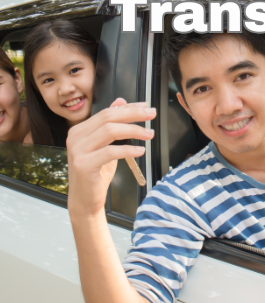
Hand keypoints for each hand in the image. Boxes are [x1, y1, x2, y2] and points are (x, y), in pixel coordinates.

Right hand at [67, 98, 155, 220]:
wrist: (85, 200)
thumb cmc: (96, 173)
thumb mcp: (105, 146)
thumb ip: (111, 125)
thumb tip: (120, 102)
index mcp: (80, 130)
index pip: (107, 112)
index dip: (128, 108)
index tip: (146, 106)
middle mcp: (75, 137)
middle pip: (108, 118)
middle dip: (133, 114)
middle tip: (151, 115)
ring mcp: (78, 150)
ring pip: (109, 131)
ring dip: (134, 130)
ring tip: (150, 134)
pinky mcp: (84, 164)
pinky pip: (110, 152)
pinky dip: (128, 150)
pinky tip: (140, 151)